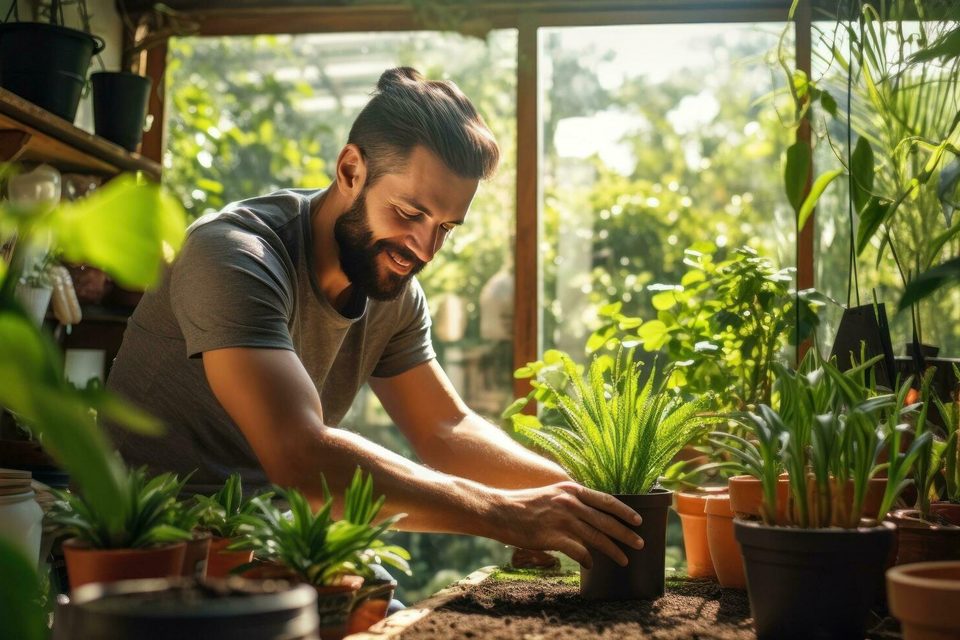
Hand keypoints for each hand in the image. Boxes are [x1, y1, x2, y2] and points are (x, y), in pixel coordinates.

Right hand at [489, 481, 644, 568]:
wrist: (499, 510)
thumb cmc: (525, 504)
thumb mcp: (552, 494)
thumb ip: (572, 501)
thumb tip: (591, 515)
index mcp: (571, 490)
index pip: (606, 500)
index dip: (625, 511)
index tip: (638, 520)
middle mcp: (569, 502)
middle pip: (606, 521)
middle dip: (626, 534)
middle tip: (640, 544)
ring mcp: (561, 519)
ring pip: (596, 537)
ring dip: (613, 550)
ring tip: (624, 560)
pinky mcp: (552, 536)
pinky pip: (578, 551)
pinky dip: (588, 559)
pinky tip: (591, 565)